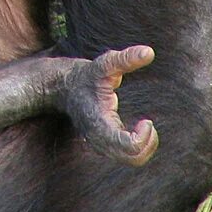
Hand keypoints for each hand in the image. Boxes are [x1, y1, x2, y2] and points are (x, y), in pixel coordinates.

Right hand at [62, 46, 158, 165]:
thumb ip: (126, 59)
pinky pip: (128, 157)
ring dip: (145, 145)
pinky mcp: (104, 146)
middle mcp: (99, 140)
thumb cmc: (86, 75)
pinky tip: (137, 128)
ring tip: (144, 125)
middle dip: (148, 142)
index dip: (144, 136)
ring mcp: (101, 146)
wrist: (62, 87)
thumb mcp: (104, 64)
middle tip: (147, 122)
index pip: (130, 148)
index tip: (146, 119)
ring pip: (133, 160)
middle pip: (135, 158)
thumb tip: (149, 52)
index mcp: (100, 125)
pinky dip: (139, 146)